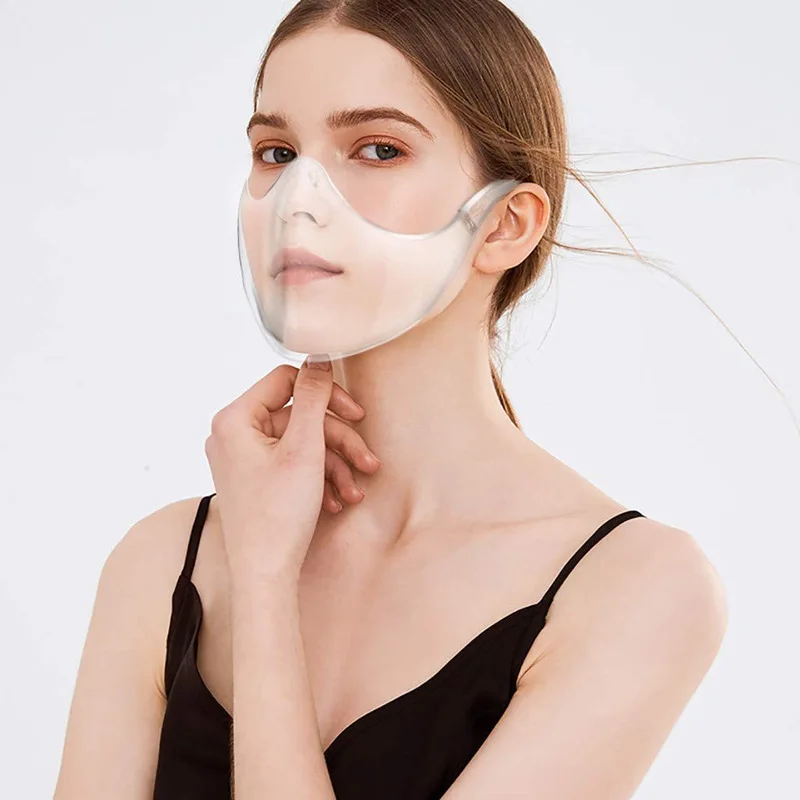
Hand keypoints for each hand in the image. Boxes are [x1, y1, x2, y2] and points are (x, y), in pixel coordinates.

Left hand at [204, 359, 380, 583]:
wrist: (265, 576)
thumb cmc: (278, 516)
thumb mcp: (305, 448)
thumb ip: (313, 397)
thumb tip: (318, 356)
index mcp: (234, 420)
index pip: (285, 381)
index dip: (325, 395)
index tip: (355, 413)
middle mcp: (232, 435)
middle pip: (299, 418)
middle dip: (337, 441)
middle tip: (366, 458)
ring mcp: (242, 459)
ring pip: (300, 444)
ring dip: (334, 464)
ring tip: (356, 488)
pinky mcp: (253, 480)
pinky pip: (291, 465)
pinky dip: (318, 478)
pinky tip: (337, 499)